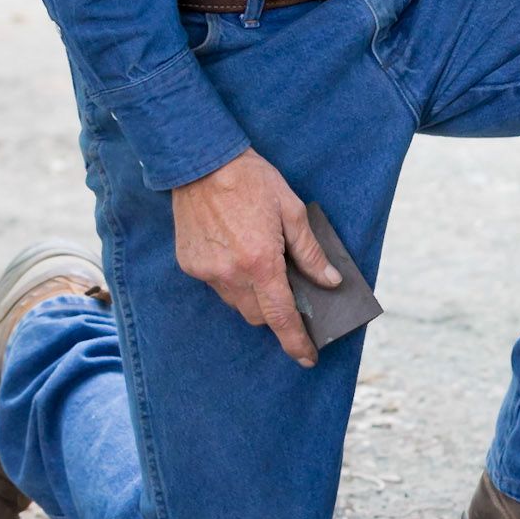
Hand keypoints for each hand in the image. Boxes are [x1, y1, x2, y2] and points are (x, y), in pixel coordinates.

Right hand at [172, 148, 340, 365]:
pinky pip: (217, 286)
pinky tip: (236, 251)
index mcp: (260, 262)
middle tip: (287, 287)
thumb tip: (329, 281)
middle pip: (258, 315)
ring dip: (253, 295)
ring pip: (236, 303)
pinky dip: (231, 279)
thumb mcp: (291, 210)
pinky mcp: (190, 265)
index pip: (281, 316)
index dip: (296, 341)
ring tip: (260, 262)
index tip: (307, 357)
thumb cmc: (252, 181)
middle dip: (275, 311)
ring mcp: (207, 272)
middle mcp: (231, 274)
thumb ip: (309, 251)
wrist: (201, 161)